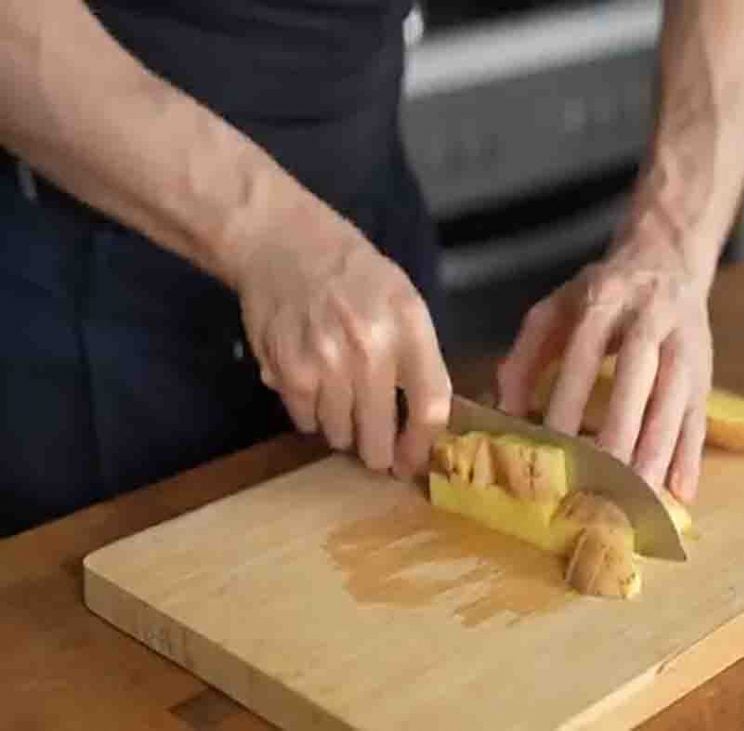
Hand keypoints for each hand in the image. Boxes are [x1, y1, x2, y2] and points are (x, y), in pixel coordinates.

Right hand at [234, 200, 450, 478]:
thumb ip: (418, 358)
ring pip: (340, 434)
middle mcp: (369, 348)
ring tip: (342, 405)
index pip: (429, 407)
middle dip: (379, 453)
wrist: (285, 245)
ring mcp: (325, 362)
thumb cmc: (354, 275)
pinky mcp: (287, 371)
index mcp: (409, 327)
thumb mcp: (405, 302)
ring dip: (343, 432)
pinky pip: (305, 420)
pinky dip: (311, 416)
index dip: (421, 446)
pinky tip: (314, 388)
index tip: (413, 461)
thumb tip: (423, 425)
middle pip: (379, 433)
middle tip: (376, 454)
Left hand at [497, 237, 711, 502]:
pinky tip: (681, 493)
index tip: (553, 443)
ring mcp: (684, 344)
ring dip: (660, 450)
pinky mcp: (706, 368)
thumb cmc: (600, 294)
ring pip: (675, 399)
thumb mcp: (555, 309)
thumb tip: (505, 414)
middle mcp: (650, 318)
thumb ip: (525, 356)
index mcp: (605, 300)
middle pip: (639, 376)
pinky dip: (691, 455)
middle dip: (622, 428)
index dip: (570, 397)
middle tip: (603, 479)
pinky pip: (700, 414)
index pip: (585, 352)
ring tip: (641, 495)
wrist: (666, 257)